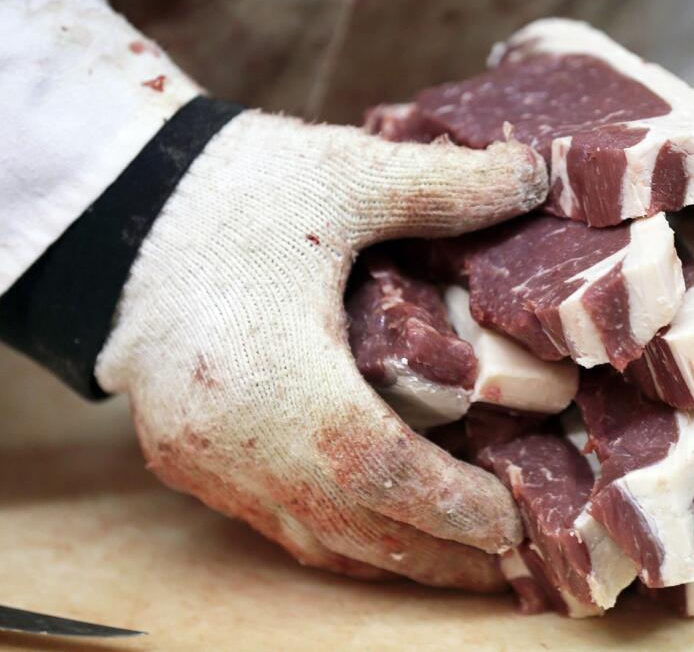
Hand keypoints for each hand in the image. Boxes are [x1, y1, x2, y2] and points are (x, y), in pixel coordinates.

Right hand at [95, 111, 546, 589]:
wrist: (113, 204)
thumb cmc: (230, 191)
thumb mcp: (344, 174)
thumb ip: (445, 186)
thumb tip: (536, 177)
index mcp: (277, 377)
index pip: (381, 472)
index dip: (454, 506)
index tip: (516, 525)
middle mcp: (235, 442)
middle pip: (354, 529)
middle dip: (440, 554)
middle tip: (512, 564)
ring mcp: (204, 460)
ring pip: (312, 538)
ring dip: (392, 554)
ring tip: (462, 559)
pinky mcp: (186, 459)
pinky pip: (274, 523)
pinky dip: (338, 535)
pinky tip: (379, 525)